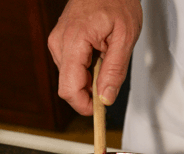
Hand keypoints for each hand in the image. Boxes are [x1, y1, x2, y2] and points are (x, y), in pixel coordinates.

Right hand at [48, 0, 141, 115]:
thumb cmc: (116, 1)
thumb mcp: (125, 38)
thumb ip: (115, 71)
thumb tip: (106, 99)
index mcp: (74, 42)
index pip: (69, 89)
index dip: (84, 105)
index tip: (100, 111)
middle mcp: (59, 45)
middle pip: (69, 88)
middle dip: (89, 93)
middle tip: (110, 81)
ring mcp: (58, 44)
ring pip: (70, 80)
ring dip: (89, 81)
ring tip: (105, 60)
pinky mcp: (60, 45)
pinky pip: (71, 69)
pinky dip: (86, 72)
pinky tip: (97, 57)